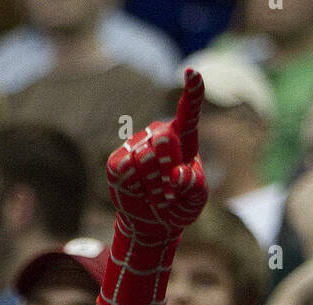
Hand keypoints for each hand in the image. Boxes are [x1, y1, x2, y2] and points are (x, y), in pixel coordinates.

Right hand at [100, 68, 209, 304]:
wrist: (154, 223)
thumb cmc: (180, 205)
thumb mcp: (196, 199)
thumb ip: (194, 186)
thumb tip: (176, 175)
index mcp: (183, 140)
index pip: (188, 113)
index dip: (192, 93)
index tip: (193, 73)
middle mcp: (158, 135)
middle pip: (163, 140)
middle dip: (168, 171)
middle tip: (170, 191)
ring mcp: (135, 146)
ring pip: (144, 160)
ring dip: (153, 187)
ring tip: (155, 193)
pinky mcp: (117, 162)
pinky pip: (125, 169)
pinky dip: (134, 187)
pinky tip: (137, 191)